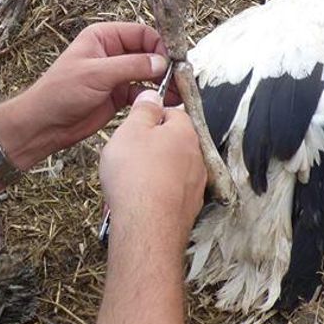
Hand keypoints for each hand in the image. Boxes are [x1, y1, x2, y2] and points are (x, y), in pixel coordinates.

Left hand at [3, 23, 175, 161]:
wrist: (45, 125)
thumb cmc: (61, 93)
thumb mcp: (97, 74)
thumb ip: (131, 66)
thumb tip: (162, 62)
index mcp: (104, 37)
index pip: (141, 33)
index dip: (160, 45)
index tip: (175, 60)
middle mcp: (112, 52)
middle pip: (149, 53)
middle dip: (166, 65)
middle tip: (183, 78)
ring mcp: (116, 74)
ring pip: (149, 74)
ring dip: (164, 82)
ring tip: (180, 93)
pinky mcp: (119, 95)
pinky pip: (143, 92)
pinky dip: (155, 97)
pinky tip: (167, 103)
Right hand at [99, 91, 205, 254]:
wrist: (147, 226)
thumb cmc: (137, 177)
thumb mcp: (131, 130)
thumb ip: (143, 110)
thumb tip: (152, 96)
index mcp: (185, 132)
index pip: (172, 113)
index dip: (150, 118)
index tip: (135, 125)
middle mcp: (197, 157)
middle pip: (170, 143)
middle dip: (149, 148)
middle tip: (127, 156)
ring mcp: (195, 185)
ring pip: (169, 170)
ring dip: (150, 173)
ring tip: (127, 183)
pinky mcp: (188, 208)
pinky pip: (168, 194)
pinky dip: (153, 195)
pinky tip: (136, 202)